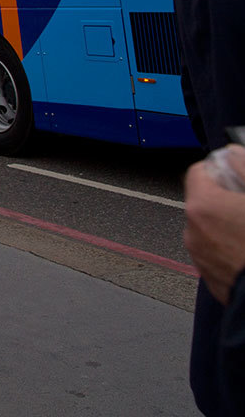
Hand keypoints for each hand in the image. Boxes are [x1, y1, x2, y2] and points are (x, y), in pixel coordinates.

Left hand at [184, 146, 244, 302]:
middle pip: (205, 202)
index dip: (221, 169)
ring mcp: (201, 258)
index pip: (198, 172)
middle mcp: (193, 231)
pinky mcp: (212, 280)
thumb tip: (231, 152)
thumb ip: (243, 166)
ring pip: (211, 229)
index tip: (237, 173)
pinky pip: (217, 254)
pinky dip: (231, 250)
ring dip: (230, 226)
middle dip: (227, 200)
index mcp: (204, 206)